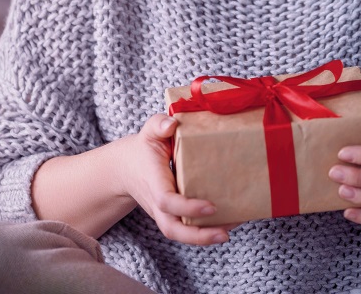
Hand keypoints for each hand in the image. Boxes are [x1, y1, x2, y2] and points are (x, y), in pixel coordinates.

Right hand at [117, 113, 235, 244]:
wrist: (127, 169)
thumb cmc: (144, 149)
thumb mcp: (149, 133)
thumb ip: (158, 125)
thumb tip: (172, 124)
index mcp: (154, 183)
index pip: (167, 201)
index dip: (188, 207)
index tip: (211, 206)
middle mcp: (158, 204)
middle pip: (173, 229)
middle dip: (198, 236)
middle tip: (224, 234)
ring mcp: (164, 214)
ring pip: (181, 234)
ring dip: (207, 237)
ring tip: (233, 228)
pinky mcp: (173, 216)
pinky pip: (188, 229)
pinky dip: (207, 231)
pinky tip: (229, 222)